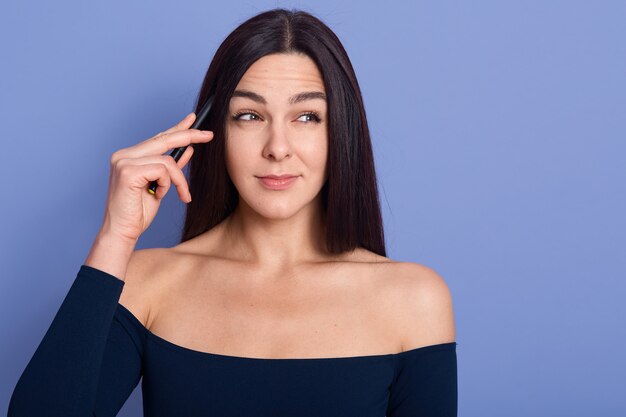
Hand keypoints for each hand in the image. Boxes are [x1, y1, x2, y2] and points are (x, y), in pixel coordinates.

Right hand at [99, 112, 213, 242]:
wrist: (122, 232)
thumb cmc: (138, 212)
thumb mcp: (161, 186)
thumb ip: (171, 167)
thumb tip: (188, 149)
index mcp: (129, 156)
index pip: (158, 137)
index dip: (177, 128)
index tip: (193, 119)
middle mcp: (123, 155)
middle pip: (164, 139)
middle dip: (189, 136)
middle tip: (209, 135)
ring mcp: (124, 161)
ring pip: (168, 161)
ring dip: (179, 180)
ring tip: (178, 195)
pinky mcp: (128, 171)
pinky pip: (163, 170)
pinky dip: (168, 185)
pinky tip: (158, 196)